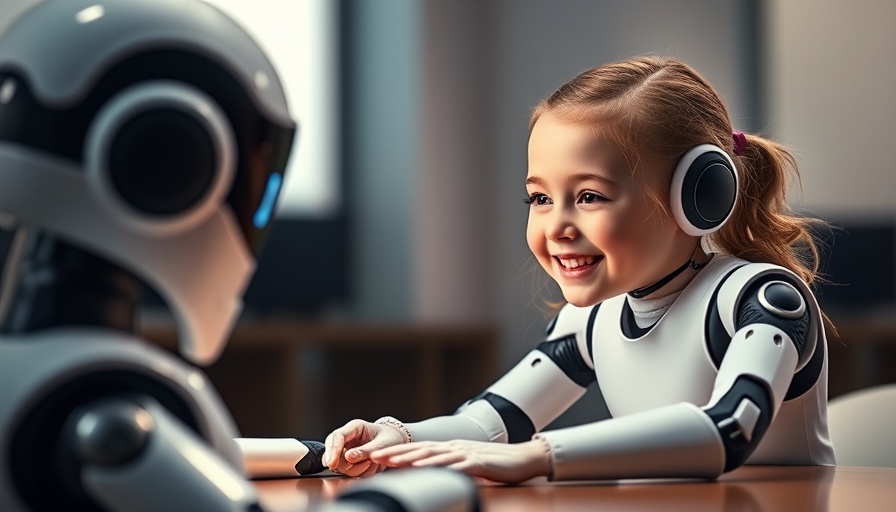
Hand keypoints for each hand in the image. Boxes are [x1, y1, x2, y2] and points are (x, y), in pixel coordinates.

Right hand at [323, 419, 407, 476]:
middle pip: (333, 454)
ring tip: (372, 463)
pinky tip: (370, 466)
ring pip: (339, 466)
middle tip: (367, 463)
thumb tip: (348, 457)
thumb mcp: (382, 443)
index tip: (332, 463)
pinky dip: (359, 473)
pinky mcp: (348, 462)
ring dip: (356, 470)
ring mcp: (346, 451)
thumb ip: (366, 450)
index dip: (332, 450)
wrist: (395, 442)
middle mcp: (347, 438)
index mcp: (355, 427)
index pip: (336, 437)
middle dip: (347, 464)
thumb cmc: (390, 438)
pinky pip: (347, 473)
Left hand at [369, 439, 550, 483]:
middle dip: (395, 452)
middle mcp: (454, 447)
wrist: (523, 458)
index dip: (397, 451)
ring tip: (391, 461)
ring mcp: (465, 453)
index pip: (418, 449)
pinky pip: (455, 465)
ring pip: (432, 455)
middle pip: (419, 449)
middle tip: (373, 456)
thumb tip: (430, 477)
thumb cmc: (495, 465)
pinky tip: (426, 469)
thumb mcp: (467, 465)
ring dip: (410, 458)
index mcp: (450, 448)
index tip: (376, 455)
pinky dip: (438, 466)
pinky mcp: (477, 462)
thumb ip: (449, 468)